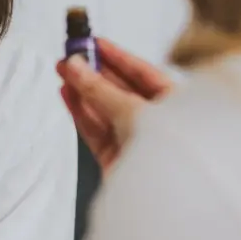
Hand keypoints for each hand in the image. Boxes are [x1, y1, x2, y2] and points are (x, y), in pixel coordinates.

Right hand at [56, 39, 172, 173]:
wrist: (169, 197)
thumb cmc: (171, 152)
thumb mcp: (133, 110)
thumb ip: (99, 89)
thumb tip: (76, 66)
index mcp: (177, 105)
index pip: (143, 73)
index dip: (117, 56)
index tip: (94, 42)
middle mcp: (158, 122)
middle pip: (121, 91)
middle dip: (94, 73)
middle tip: (71, 55)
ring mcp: (136, 142)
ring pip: (105, 111)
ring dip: (83, 91)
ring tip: (62, 71)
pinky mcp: (117, 160)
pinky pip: (97, 131)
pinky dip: (81, 113)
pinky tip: (67, 95)